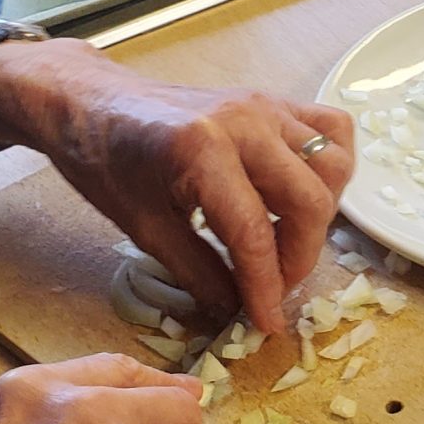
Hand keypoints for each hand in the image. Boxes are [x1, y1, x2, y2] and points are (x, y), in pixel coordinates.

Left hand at [0, 40, 354, 332]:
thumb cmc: (105, 162)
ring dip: (319, 214)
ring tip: (288, 240)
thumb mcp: (144, 229)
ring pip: (332, 164)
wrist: (92, 102)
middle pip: (309, 201)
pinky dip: (331, 167)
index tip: (269, 322)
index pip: (254, 234)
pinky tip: (306, 193)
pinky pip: (331, 130)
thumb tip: (238, 310)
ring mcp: (265, 106)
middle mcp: (244, 123)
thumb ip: (199, 272)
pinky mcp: (274, 101)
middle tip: (277, 285)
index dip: (267, 286)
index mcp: (200, 153)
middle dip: (300, 257)